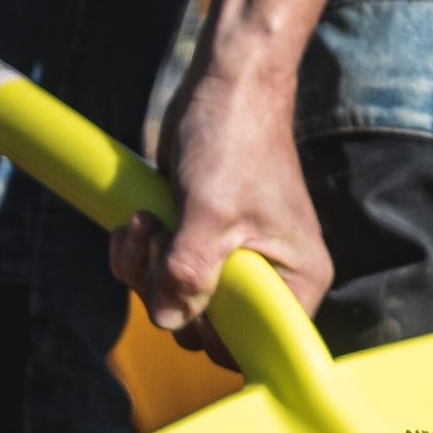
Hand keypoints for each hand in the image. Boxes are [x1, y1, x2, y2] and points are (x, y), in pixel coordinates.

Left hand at [108, 61, 333, 363]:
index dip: (215, 337)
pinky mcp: (198, 245)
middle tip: (160, 246)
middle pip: (207, 331)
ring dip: (144, 270)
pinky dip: (138, 256)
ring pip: (175, 304)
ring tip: (145, 223)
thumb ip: (190, 272)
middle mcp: (268, 281)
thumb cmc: (238, 139)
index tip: (188, 299)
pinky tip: (137, 220)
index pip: (256, 347)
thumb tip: (168, 320)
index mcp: (296, 282)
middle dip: (169, 295)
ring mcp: (230, 264)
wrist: (227, 84)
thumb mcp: (211, 210)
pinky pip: (160, 276)